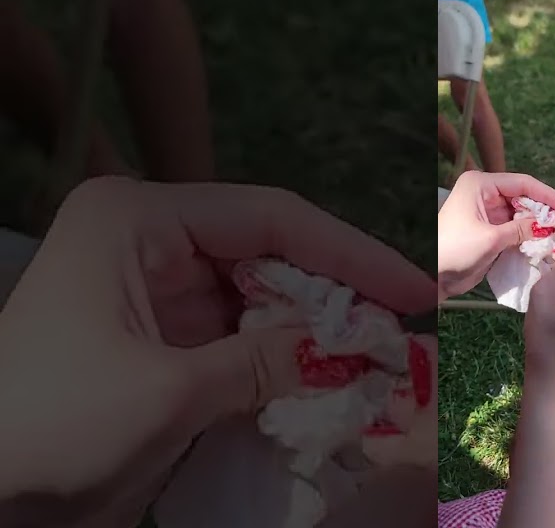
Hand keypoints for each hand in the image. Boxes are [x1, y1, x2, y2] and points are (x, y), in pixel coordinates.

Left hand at [0, 177, 430, 525]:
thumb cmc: (49, 425)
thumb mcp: (167, 392)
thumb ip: (269, 360)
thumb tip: (355, 348)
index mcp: (137, 221)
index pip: (271, 219)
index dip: (352, 254)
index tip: (415, 292)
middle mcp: (148, 242)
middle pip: (271, 254)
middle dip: (337, 296)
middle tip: (404, 333)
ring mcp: (152, 293)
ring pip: (261, 299)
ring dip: (316, 333)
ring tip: (379, 360)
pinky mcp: (157, 344)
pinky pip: (239, 340)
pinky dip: (283, 364)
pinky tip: (329, 383)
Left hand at [437, 171, 554, 298]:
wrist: (431, 275)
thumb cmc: (454, 249)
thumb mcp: (491, 238)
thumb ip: (522, 229)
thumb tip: (549, 225)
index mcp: (481, 184)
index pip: (523, 184)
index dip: (549, 195)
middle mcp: (485, 193)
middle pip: (524, 197)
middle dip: (545, 211)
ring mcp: (487, 212)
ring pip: (521, 214)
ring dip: (538, 224)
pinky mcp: (489, 230)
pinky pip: (515, 228)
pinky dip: (528, 235)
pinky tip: (544, 242)